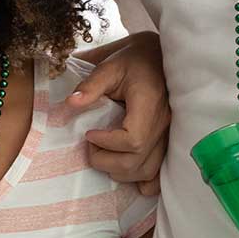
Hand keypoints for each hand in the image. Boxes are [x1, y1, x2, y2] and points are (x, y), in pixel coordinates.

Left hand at [64, 30, 169, 194]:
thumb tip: (71, 103)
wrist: (159, 58)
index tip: (89, 133)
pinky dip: (142, 179)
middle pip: (138, 161)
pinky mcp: (167, 142)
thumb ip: (91, 85)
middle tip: (90, 145)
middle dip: (107, 160)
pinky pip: (159, 172)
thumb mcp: (110, 65)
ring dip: (120, 170)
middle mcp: (163, 125)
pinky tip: (125, 171)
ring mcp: (168, 136)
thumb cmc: (134, 60)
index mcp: (150, 105)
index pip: (133, 140)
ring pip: (147, 171)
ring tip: (103, 153)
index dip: (107, 143)